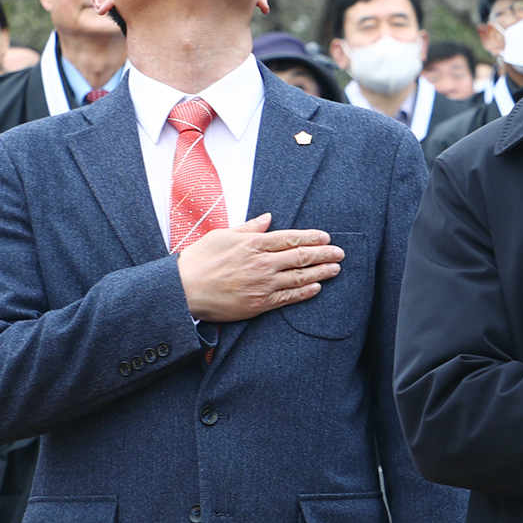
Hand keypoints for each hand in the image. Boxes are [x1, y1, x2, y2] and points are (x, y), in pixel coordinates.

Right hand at [176, 212, 342, 322]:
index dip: (311, 237)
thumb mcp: (221, 235)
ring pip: (298, 277)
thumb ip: (248, 227)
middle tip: (340, 252)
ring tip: (335, 269)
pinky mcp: (259, 303)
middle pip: (300, 256)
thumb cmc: (198, 260)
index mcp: (252, 244)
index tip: (326, 237)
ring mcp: (262, 284)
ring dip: (320, 272)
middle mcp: (261, 263)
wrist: (183, 290)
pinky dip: (305, 292)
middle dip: (323, 253)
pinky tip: (317, 288)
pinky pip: (288, 298)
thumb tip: (268, 218)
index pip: (290, 238)